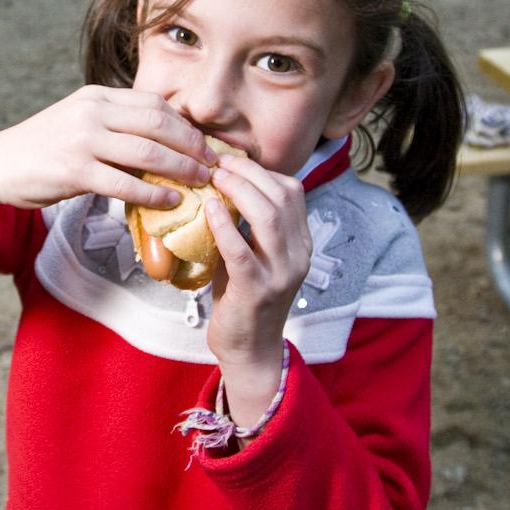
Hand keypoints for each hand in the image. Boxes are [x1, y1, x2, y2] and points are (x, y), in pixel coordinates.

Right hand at [0, 86, 215, 232]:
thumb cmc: (42, 149)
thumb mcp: (79, 123)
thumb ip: (114, 126)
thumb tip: (161, 144)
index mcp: (96, 96)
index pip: (155, 104)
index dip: (187, 125)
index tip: (206, 144)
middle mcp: (92, 111)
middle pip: (160, 123)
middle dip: (194, 145)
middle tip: (215, 165)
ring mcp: (83, 139)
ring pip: (148, 152)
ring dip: (182, 169)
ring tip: (202, 182)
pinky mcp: (75, 170)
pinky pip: (126, 182)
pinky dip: (154, 193)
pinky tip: (171, 201)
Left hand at [204, 154, 310, 417]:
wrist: (249, 349)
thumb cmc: (243, 297)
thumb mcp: (253, 254)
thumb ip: (246, 225)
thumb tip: (220, 183)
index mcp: (300, 242)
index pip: (292, 192)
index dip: (262, 170)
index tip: (231, 159)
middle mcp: (297, 255)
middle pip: (282, 197)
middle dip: (249, 172)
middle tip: (218, 161)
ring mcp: (281, 274)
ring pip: (269, 218)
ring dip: (239, 191)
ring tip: (214, 177)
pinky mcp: (257, 291)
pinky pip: (242, 251)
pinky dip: (225, 226)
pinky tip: (209, 210)